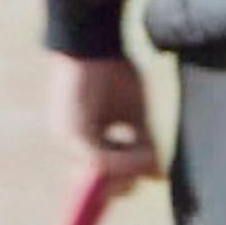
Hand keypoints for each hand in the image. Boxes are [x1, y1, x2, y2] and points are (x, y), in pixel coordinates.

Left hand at [59, 52, 159, 172]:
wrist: (94, 40)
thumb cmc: (113, 69)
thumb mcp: (135, 114)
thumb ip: (143, 144)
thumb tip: (157, 175)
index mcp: (84, 140)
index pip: (103, 178)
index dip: (126, 181)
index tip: (150, 172)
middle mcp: (71, 145)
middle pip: (101, 184)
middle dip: (129, 180)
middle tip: (151, 162)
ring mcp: (69, 141)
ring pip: (103, 176)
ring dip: (130, 170)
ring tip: (150, 155)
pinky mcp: (73, 133)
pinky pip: (101, 161)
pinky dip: (124, 161)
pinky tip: (144, 153)